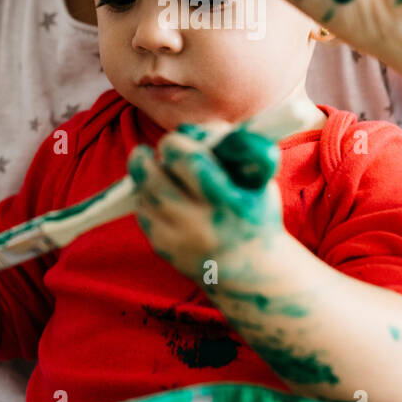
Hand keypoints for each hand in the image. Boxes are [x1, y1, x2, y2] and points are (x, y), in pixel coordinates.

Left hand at [125, 123, 284, 280]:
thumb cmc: (256, 213)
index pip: (190, 162)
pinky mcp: (164, 250)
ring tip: (149, 166)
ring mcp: (180, 240)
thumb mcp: (259, 181)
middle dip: (146, 159)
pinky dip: (146, 198)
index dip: (176, 144)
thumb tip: (194, 129)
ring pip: (145, 196)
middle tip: (148, 151)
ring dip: (142, 177)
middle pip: (155, 181)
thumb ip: (232, 149)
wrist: (252, 272)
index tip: (176, 139)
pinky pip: (143, 215)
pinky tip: (156, 192)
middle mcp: (201, 224)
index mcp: (230, 202)